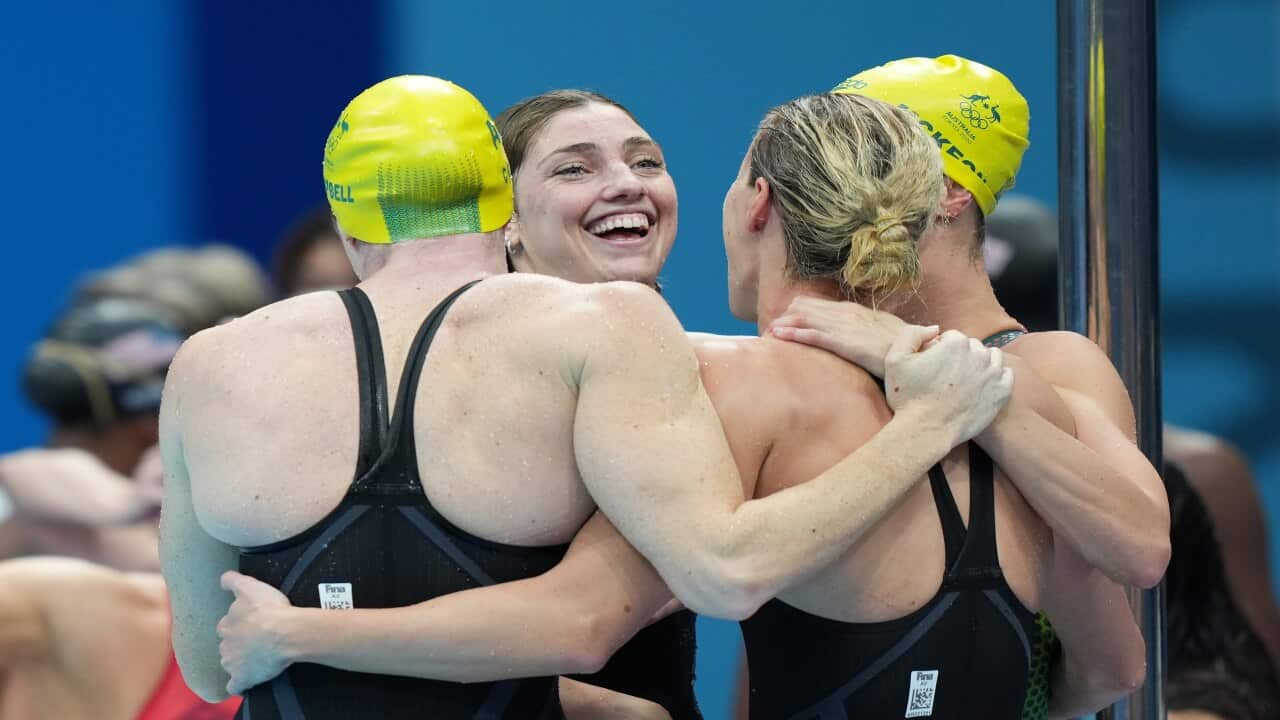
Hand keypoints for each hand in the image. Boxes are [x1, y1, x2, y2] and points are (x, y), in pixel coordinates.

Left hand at [218, 571, 294, 694]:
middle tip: (254, 641)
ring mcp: (233, 663)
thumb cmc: (270, 609)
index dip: (238, 624)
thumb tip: (222, 580)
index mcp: (227, 624)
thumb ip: (233, 581)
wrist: (285, 633)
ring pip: (230, 663)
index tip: (249, 624)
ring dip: (238, 662)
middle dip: (236, 644)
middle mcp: (225, 644)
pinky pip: (236, 686)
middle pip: (227, 645)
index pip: (226, 625)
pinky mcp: (243, 678)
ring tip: (254, 661)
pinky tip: (245, 684)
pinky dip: (239, 685)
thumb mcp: (251, 586)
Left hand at [769, 297, 906, 377]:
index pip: (816, 305)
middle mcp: (845, 314)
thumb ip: (864, 331)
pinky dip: (794, 335)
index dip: (797, 313)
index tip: (784, 322)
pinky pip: (814, 335)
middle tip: (769, 330)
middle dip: (785, 318)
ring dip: (784, 326)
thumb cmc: (903, 344)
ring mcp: (844, 327)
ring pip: (805, 320)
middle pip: (805, 309)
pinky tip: (780, 336)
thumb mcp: (881, 332)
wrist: (918, 350)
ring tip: (767, 333)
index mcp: (852, 311)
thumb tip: (855, 334)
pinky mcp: (845, 342)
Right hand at [885, 328, 1013, 446]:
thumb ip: (912, 334)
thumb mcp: (895, 359)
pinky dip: (997, 377)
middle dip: (961, 356)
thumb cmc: (907, 397)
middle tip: (947, 376)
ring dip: (980, 363)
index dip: (941, 350)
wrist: (925, 430)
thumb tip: (935, 329)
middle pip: (972, 346)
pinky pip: (1007, 374)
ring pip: (991, 357)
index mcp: (955, 343)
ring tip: (965, 380)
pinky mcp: (1002, 392)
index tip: (934, 365)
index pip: (952, 337)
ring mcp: (992, 374)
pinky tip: (982, 386)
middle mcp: (977, 355)